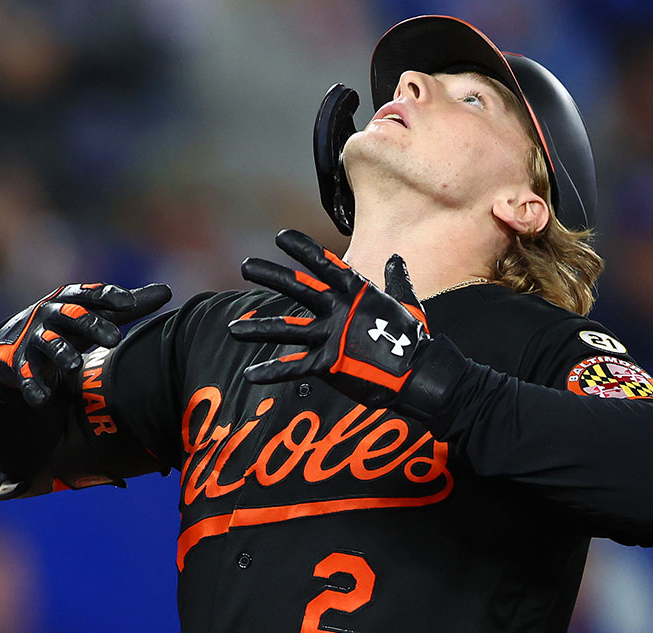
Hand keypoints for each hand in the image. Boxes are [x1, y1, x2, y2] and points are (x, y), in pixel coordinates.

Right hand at [0, 282, 171, 406]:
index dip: (109, 297)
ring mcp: (34, 338)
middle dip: (92, 326)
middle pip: (73, 317)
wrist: (16, 343)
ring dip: (61, 353)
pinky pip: (25, 375)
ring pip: (49, 343)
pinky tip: (42, 399)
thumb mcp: (97, 313)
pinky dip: (32, 386)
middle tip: (116, 338)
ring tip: (75, 366)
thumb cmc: (70, 325)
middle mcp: (51, 314)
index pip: (92, 294)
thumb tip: (168, 290)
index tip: (129, 303)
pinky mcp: (18, 362)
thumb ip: (130, 304)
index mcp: (72, 300)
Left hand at [228, 230, 428, 407]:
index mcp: (357, 292)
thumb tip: (396, 259)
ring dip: (257, 328)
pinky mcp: (328, 363)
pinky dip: (271, 372)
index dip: (302, 248)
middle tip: (246, 265)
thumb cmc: (414, 339)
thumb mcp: (406, 301)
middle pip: (297, 287)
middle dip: (269, 274)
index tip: (281, 237)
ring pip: (285, 328)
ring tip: (233, 328)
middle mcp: (339, 309)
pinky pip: (293, 368)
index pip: (324, 263)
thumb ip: (396, 280)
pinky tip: (250, 375)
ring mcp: (332, 335)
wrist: (419, 373)